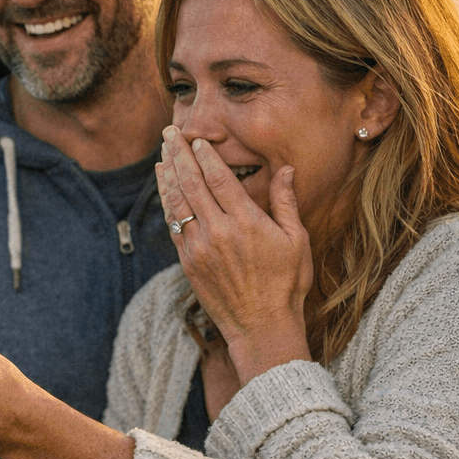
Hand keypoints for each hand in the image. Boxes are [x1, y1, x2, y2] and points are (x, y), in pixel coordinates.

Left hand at [158, 126, 312, 380]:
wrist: (261, 326)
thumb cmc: (286, 284)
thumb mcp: (296, 241)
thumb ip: (285, 202)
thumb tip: (286, 169)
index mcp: (246, 222)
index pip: (219, 179)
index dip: (204, 156)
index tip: (196, 139)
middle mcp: (218, 231)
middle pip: (192, 183)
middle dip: (178, 154)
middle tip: (169, 132)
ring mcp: (199, 247)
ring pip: (177, 201)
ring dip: (167, 174)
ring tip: (162, 152)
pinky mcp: (188, 261)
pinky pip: (173, 224)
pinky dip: (167, 201)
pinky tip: (164, 187)